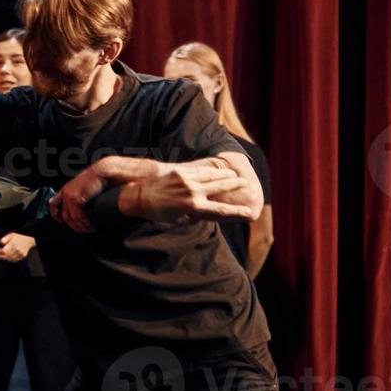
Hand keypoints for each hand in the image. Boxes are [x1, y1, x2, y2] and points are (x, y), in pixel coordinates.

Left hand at [0, 232, 34, 262]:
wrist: (29, 239)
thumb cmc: (20, 236)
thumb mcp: (11, 235)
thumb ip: (4, 239)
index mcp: (13, 244)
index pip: (3, 250)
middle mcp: (17, 250)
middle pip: (6, 256)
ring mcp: (20, 253)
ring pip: (10, 258)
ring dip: (4, 258)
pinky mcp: (23, 256)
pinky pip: (14, 260)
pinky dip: (10, 259)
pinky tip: (7, 257)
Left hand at [50, 168, 104, 232]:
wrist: (102, 172)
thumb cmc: (96, 179)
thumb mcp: (83, 187)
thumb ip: (79, 194)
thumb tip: (82, 205)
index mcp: (65, 190)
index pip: (54, 205)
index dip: (57, 217)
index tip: (63, 223)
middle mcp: (65, 193)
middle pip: (64, 216)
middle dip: (74, 226)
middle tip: (83, 230)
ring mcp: (69, 196)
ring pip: (72, 219)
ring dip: (81, 227)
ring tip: (89, 229)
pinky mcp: (76, 199)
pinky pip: (78, 217)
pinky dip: (85, 224)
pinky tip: (92, 226)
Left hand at [127, 164, 258, 224]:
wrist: (140, 195)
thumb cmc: (159, 212)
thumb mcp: (179, 220)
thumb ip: (196, 215)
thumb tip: (209, 212)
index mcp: (193, 208)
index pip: (220, 211)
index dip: (237, 213)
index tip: (250, 213)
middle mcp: (192, 193)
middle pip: (222, 188)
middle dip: (238, 187)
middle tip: (251, 187)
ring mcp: (187, 180)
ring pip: (214, 177)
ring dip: (229, 177)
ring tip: (240, 177)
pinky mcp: (181, 171)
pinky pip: (202, 170)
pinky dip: (215, 170)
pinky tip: (222, 170)